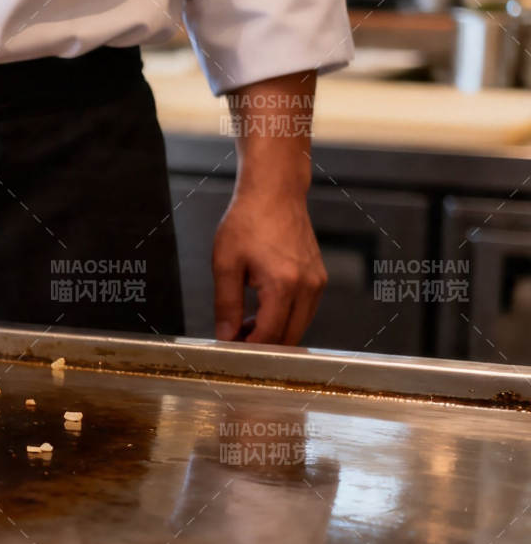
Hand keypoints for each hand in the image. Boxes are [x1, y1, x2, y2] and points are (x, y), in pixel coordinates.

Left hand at [211, 193, 325, 344]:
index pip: (269, 335)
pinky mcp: (319, 278)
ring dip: (273, 334)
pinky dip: (284, 320)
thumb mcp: (226, 264)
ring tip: (242, 325)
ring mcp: (317, 283)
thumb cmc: (248, 221)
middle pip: (288, 337)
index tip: (229, 349)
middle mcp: (307, 286)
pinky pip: (304, 312)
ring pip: (299, 327)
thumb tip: (226, 336)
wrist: (274, 194)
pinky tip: (260, 313)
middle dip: (262, 345)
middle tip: (234, 340)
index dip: (248, 348)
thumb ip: (226, 305)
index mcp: (284, 284)